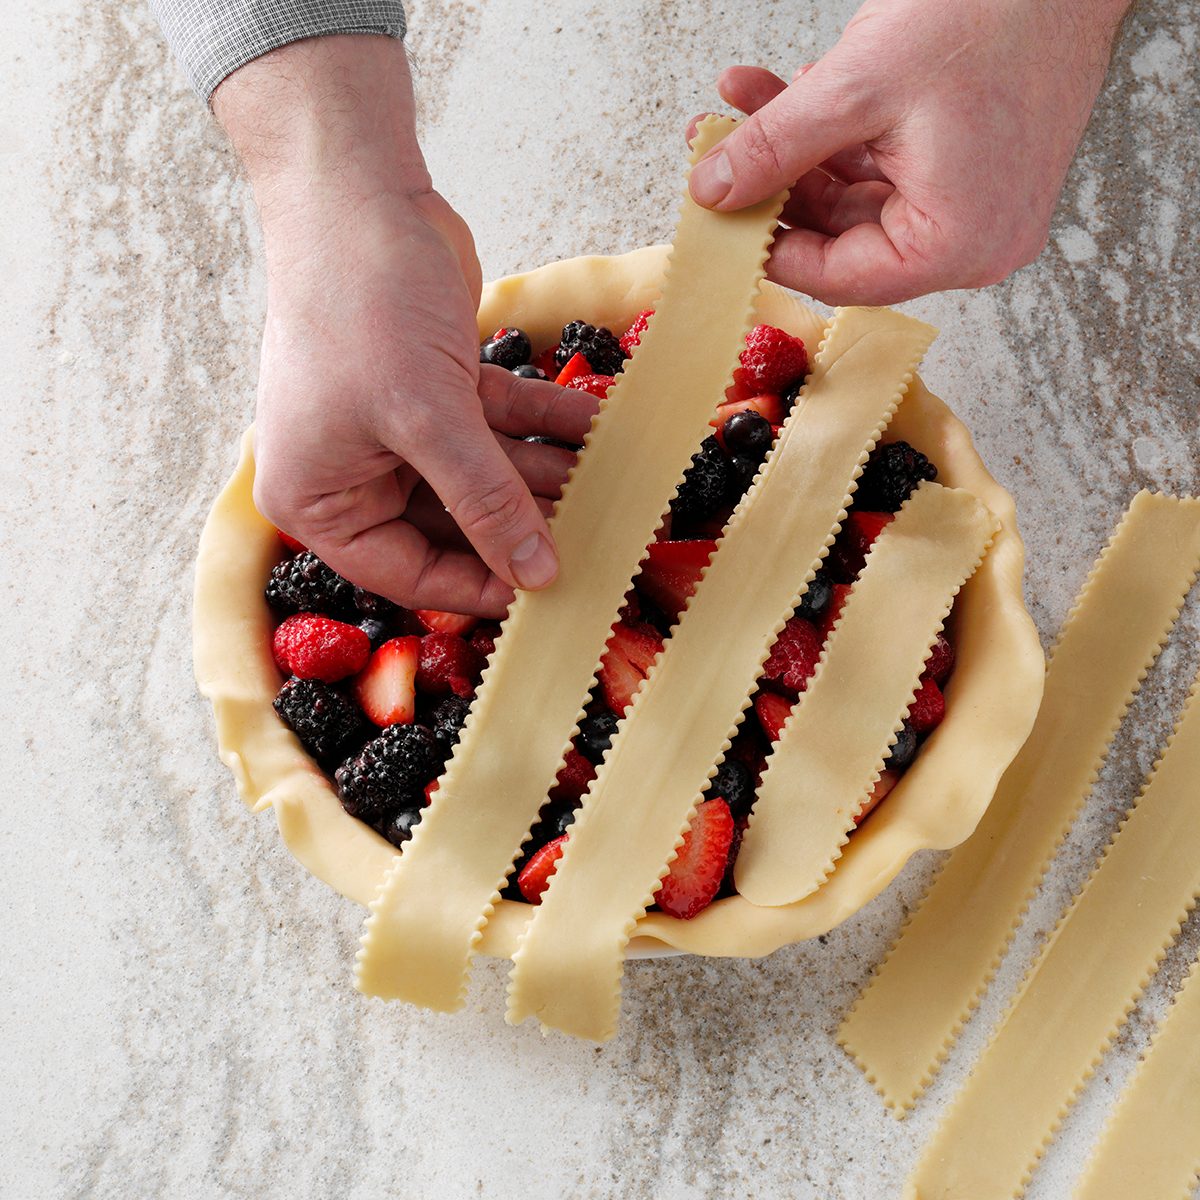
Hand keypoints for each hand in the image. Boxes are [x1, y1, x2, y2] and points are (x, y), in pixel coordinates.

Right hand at [215, 37, 595, 615]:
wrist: (359, 193)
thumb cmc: (360, 304)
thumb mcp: (425, 418)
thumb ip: (484, 501)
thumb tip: (535, 574)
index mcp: (321, 498)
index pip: (407, 572)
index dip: (477, 587)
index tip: (542, 594)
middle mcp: (357, 471)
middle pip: (454, 526)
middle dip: (523, 528)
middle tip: (593, 545)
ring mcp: (400, 430)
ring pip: (488, 475)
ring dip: (547, 477)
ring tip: (612, 491)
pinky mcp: (440, 389)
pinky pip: (503, 425)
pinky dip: (548, 425)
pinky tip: (600, 431)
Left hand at [689, 0, 1130, 304]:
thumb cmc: (994, 15)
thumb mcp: (856, 89)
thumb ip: (775, 147)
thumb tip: (713, 191)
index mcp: (955, 246)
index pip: (838, 276)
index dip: (770, 247)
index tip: (720, 218)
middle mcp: (973, 242)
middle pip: (844, 238)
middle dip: (776, 184)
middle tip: (718, 153)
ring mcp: (975, 208)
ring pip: (857, 197)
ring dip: (799, 151)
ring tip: (745, 103)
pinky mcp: (971, 173)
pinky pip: (886, 170)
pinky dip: (840, 137)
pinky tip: (797, 94)